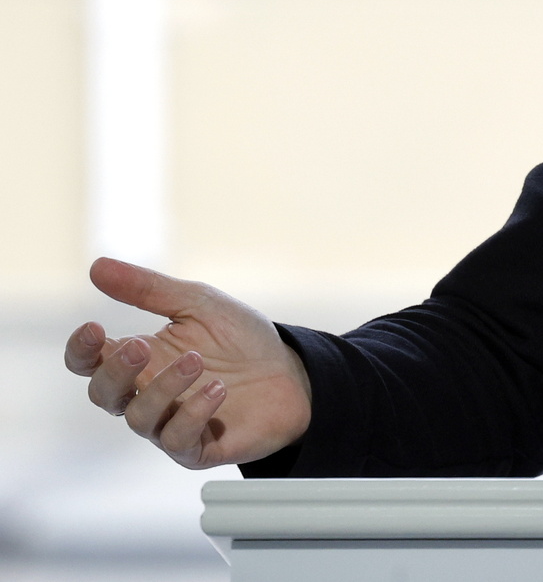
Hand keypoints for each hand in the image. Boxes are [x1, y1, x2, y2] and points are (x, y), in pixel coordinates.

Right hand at [63, 257, 312, 469]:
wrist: (291, 371)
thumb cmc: (240, 339)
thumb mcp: (198, 304)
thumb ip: (149, 289)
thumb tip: (97, 266)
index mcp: (140, 358)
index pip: (89, 362)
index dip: (80, 349)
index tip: (94, 328)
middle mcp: (146, 394)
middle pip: (103, 394)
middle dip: (115, 370)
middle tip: (141, 346)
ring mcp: (168, 423)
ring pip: (139, 418)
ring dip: (162, 387)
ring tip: (196, 360)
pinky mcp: (196, 447)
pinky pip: (176, 440)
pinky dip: (192, 414)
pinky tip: (216, 389)